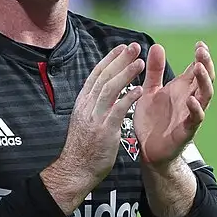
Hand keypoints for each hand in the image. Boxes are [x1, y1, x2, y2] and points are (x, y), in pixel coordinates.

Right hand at [42, 43, 144, 213]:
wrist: (75, 170)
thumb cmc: (82, 149)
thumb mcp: (84, 122)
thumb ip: (93, 107)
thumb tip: (101, 94)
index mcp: (82, 103)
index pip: (96, 75)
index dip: (110, 59)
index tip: (121, 48)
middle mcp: (87, 107)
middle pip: (105, 77)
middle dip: (120, 60)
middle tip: (134, 46)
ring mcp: (95, 118)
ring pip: (111, 89)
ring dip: (127, 74)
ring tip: (141, 62)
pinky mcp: (105, 131)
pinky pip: (118, 110)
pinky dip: (129, 98)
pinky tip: (140, 89)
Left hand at [133, 41, 214, 168]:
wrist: (146, 150)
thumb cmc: (151, 120)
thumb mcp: (150, 91)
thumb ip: (155, 71)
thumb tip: (157, 46)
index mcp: (182, 89)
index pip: (197, 69)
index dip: (201, 56)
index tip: (200, 43)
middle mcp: (190, 99)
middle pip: (205, 79)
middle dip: (205, 64)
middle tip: (201, 51)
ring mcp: (190, 115)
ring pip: (205, 96)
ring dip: (204, 81)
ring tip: (199, 67)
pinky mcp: (186, 131)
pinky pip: (195, 119)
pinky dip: (195, 109)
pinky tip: (191, 99)